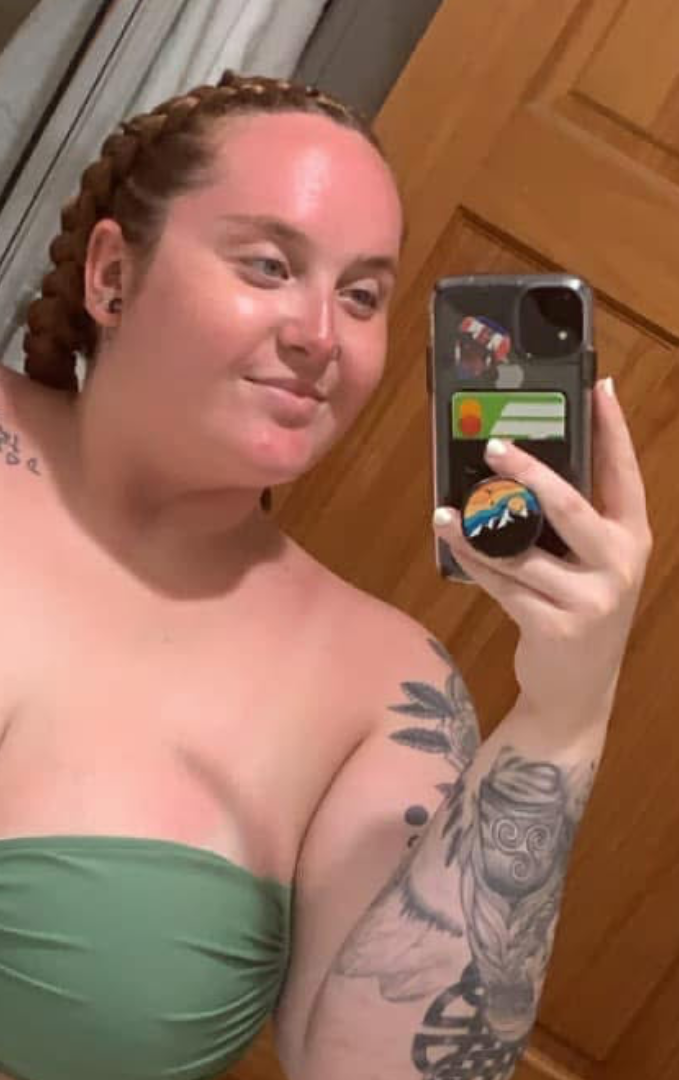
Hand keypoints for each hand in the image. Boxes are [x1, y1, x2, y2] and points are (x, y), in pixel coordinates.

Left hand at [432, 379, 651, 730]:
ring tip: (448, 508)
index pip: (625, 474)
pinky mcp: (555, 626)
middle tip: (495, 446)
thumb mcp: (589, 564)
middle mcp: (620, 565)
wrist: (576, 691)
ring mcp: (590, 599)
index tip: (598, 388)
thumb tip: (520, 466)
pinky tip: (450, 540)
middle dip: (529, 472)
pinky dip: (473, 561)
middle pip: (571, 507)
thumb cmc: (577, 611)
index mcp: (631, 538)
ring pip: (524, 551)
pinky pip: (503, 583)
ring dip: (480, 526)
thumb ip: (573, 522)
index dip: (613, 430)